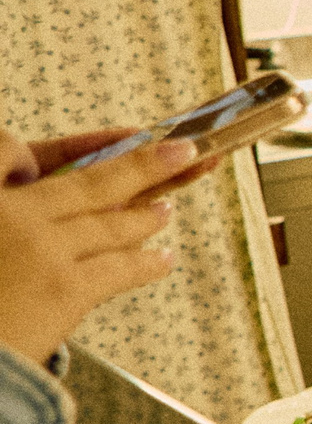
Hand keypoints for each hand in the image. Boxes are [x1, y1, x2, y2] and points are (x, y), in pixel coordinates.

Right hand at [0, 132, 198, 364]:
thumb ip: (2, 196)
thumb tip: (27, 172)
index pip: (13, 151)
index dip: (70, 144)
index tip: (114, 136)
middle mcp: (10, 214)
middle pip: (89, 182)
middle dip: (144, 163)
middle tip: (181, 150)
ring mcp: (41, 249)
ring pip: (109, 224)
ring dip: (147, 214)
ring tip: (166, 209)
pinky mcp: (64, 288)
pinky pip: (119, 268)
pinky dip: (147, 263)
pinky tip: (162, 259)